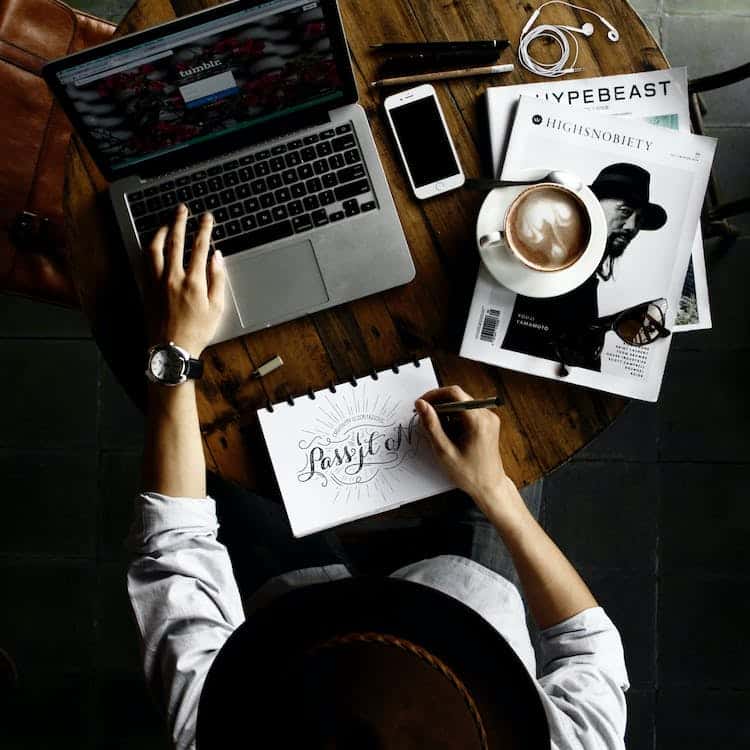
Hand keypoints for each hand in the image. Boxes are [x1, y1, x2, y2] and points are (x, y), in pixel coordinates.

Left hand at [144, 204, 225, 355]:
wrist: (172, 349)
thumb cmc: (196, 332)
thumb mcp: (216, 307)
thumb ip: (218, 279)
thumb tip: (217, 257)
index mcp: (194, 282)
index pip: (199, 247)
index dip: (204, 228)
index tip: (207, 217)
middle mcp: (173, 278)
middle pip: (175, 241)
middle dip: (180, 221)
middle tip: (182, 209)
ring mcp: (157, 282)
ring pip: (155, 248)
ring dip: (161, 232)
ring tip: (167, 223)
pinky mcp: (146, 288)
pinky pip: (146, 262)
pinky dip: (150, 248)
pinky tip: (154, 245)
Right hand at [415, 386, 517, 519]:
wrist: (489, 486)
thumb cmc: (469, 474)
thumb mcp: (444, 451)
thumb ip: (431, 425)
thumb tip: (421, 404)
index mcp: (478, 421)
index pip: (454, 393)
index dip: (434, 395)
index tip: (422, 404)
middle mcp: (486, 415)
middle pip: (458, 397)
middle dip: (439, 405)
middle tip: (425, 419)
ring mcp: (489, 418)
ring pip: (461, 404)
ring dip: (446, 413)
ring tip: (439, 432)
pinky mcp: (488, 422)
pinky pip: (468, 412)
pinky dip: (455, 418)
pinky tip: (449, 434)